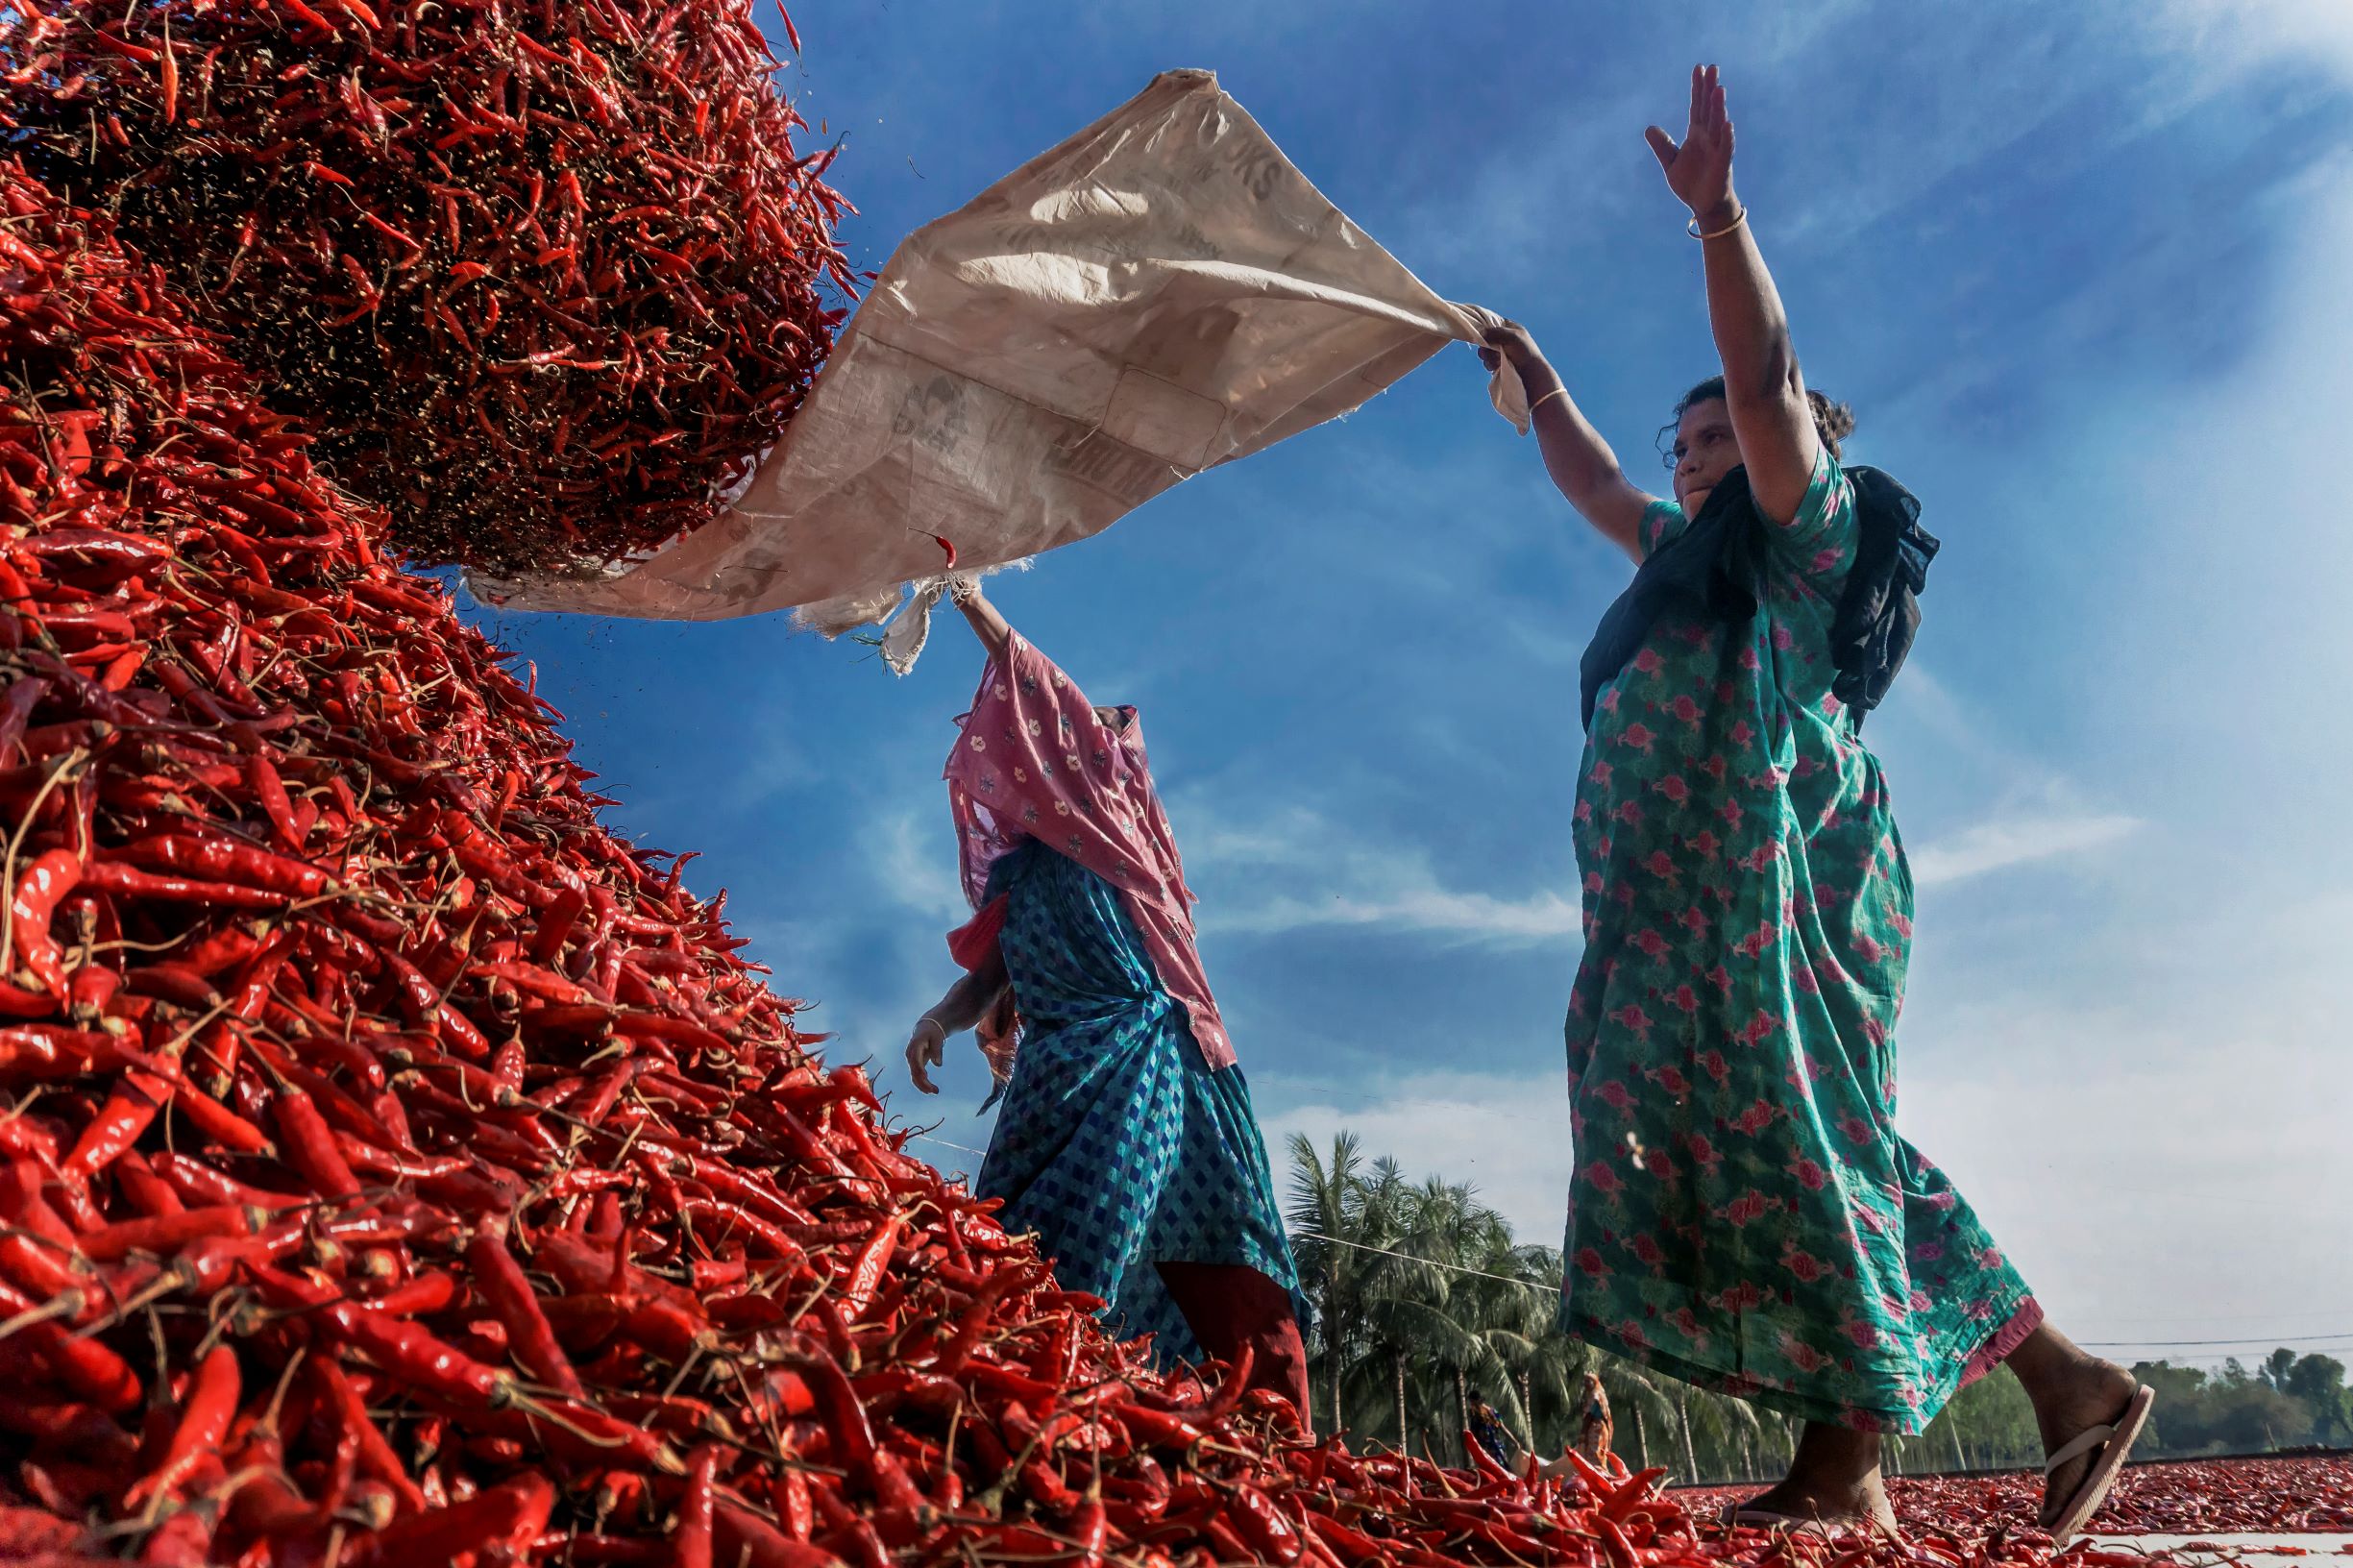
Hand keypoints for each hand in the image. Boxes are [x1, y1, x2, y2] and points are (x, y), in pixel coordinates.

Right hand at [906, 1016, 945, 1093]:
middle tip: (935, 1091)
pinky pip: (917, 1076)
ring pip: (914, 1076)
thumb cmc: (932, 1032)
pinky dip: (923, 1083)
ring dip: (923, 1086)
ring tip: (936, 1091)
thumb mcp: (936, 1038)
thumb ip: (936, 1050)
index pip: (916, 1062)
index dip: (920, 1071)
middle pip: (914, 1072)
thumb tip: (938, 1065)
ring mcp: (911, 1061)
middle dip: (923, 1083)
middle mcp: (910, 1055)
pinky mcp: (915, 1064)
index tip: (927, 1079)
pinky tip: (931, 1089)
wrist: (926, 1028)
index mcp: (914, 1047)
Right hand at [1476, 319, 1541, 374]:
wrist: (1531, 371)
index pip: (1492, 323)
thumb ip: (1496, 332)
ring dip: (1488, 357)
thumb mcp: (1512, 336)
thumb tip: (1480, 332)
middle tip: (1489, 352)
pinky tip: (1496, 367)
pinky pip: (1488, 361)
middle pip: (1485, 339)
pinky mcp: (1498, 362)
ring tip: (1496, 361)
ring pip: (1485, 352)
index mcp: (1508, 328)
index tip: (1481, 336)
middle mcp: (1503, 338)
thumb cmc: (1525, 351)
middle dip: (1485, 347)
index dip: (1485, 329)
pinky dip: (1490, 364)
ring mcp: (1500, 351)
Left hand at [1645, 64, 1737, 224]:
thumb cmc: (1691, 184)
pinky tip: (1727, 124)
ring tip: (1719, 88)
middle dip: (1710, 89)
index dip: (1697, 88)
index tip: (1699, 68)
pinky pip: (1725, 148)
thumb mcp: (1671, 163)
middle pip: (1709, 109)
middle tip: (1712, 67)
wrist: (1703, 206)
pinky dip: (1726, 137)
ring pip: (1718, 124)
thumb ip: (1662, 146)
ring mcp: (1717, 149)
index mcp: (1696, 135)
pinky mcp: (1722, 165)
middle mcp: (1708, 138)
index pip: (1697, 106)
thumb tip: (1648, 128)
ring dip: (1719, 107)